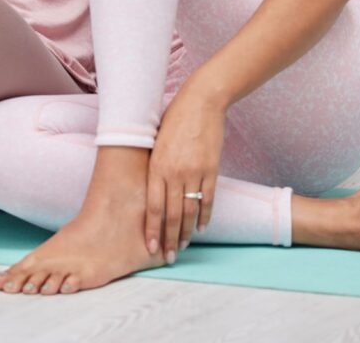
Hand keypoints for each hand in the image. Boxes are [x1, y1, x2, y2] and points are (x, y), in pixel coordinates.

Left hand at [145, 83, 225, 261]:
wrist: (200, 102)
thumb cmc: (173, 118)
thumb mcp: (155, 140)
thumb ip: (153, 164)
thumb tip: (148, 187)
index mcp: (157, 165)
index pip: (153, 207)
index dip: (152, 229)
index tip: (150, 246)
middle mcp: (175, 172)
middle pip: (171, 215)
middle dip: (168, 239)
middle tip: (167, 257)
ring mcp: (195, 172)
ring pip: (190, 212)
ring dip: (186, 232)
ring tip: (182, 247)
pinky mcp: (211, 170)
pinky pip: (208, 200)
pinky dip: (204, 216)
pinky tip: (200, 228)